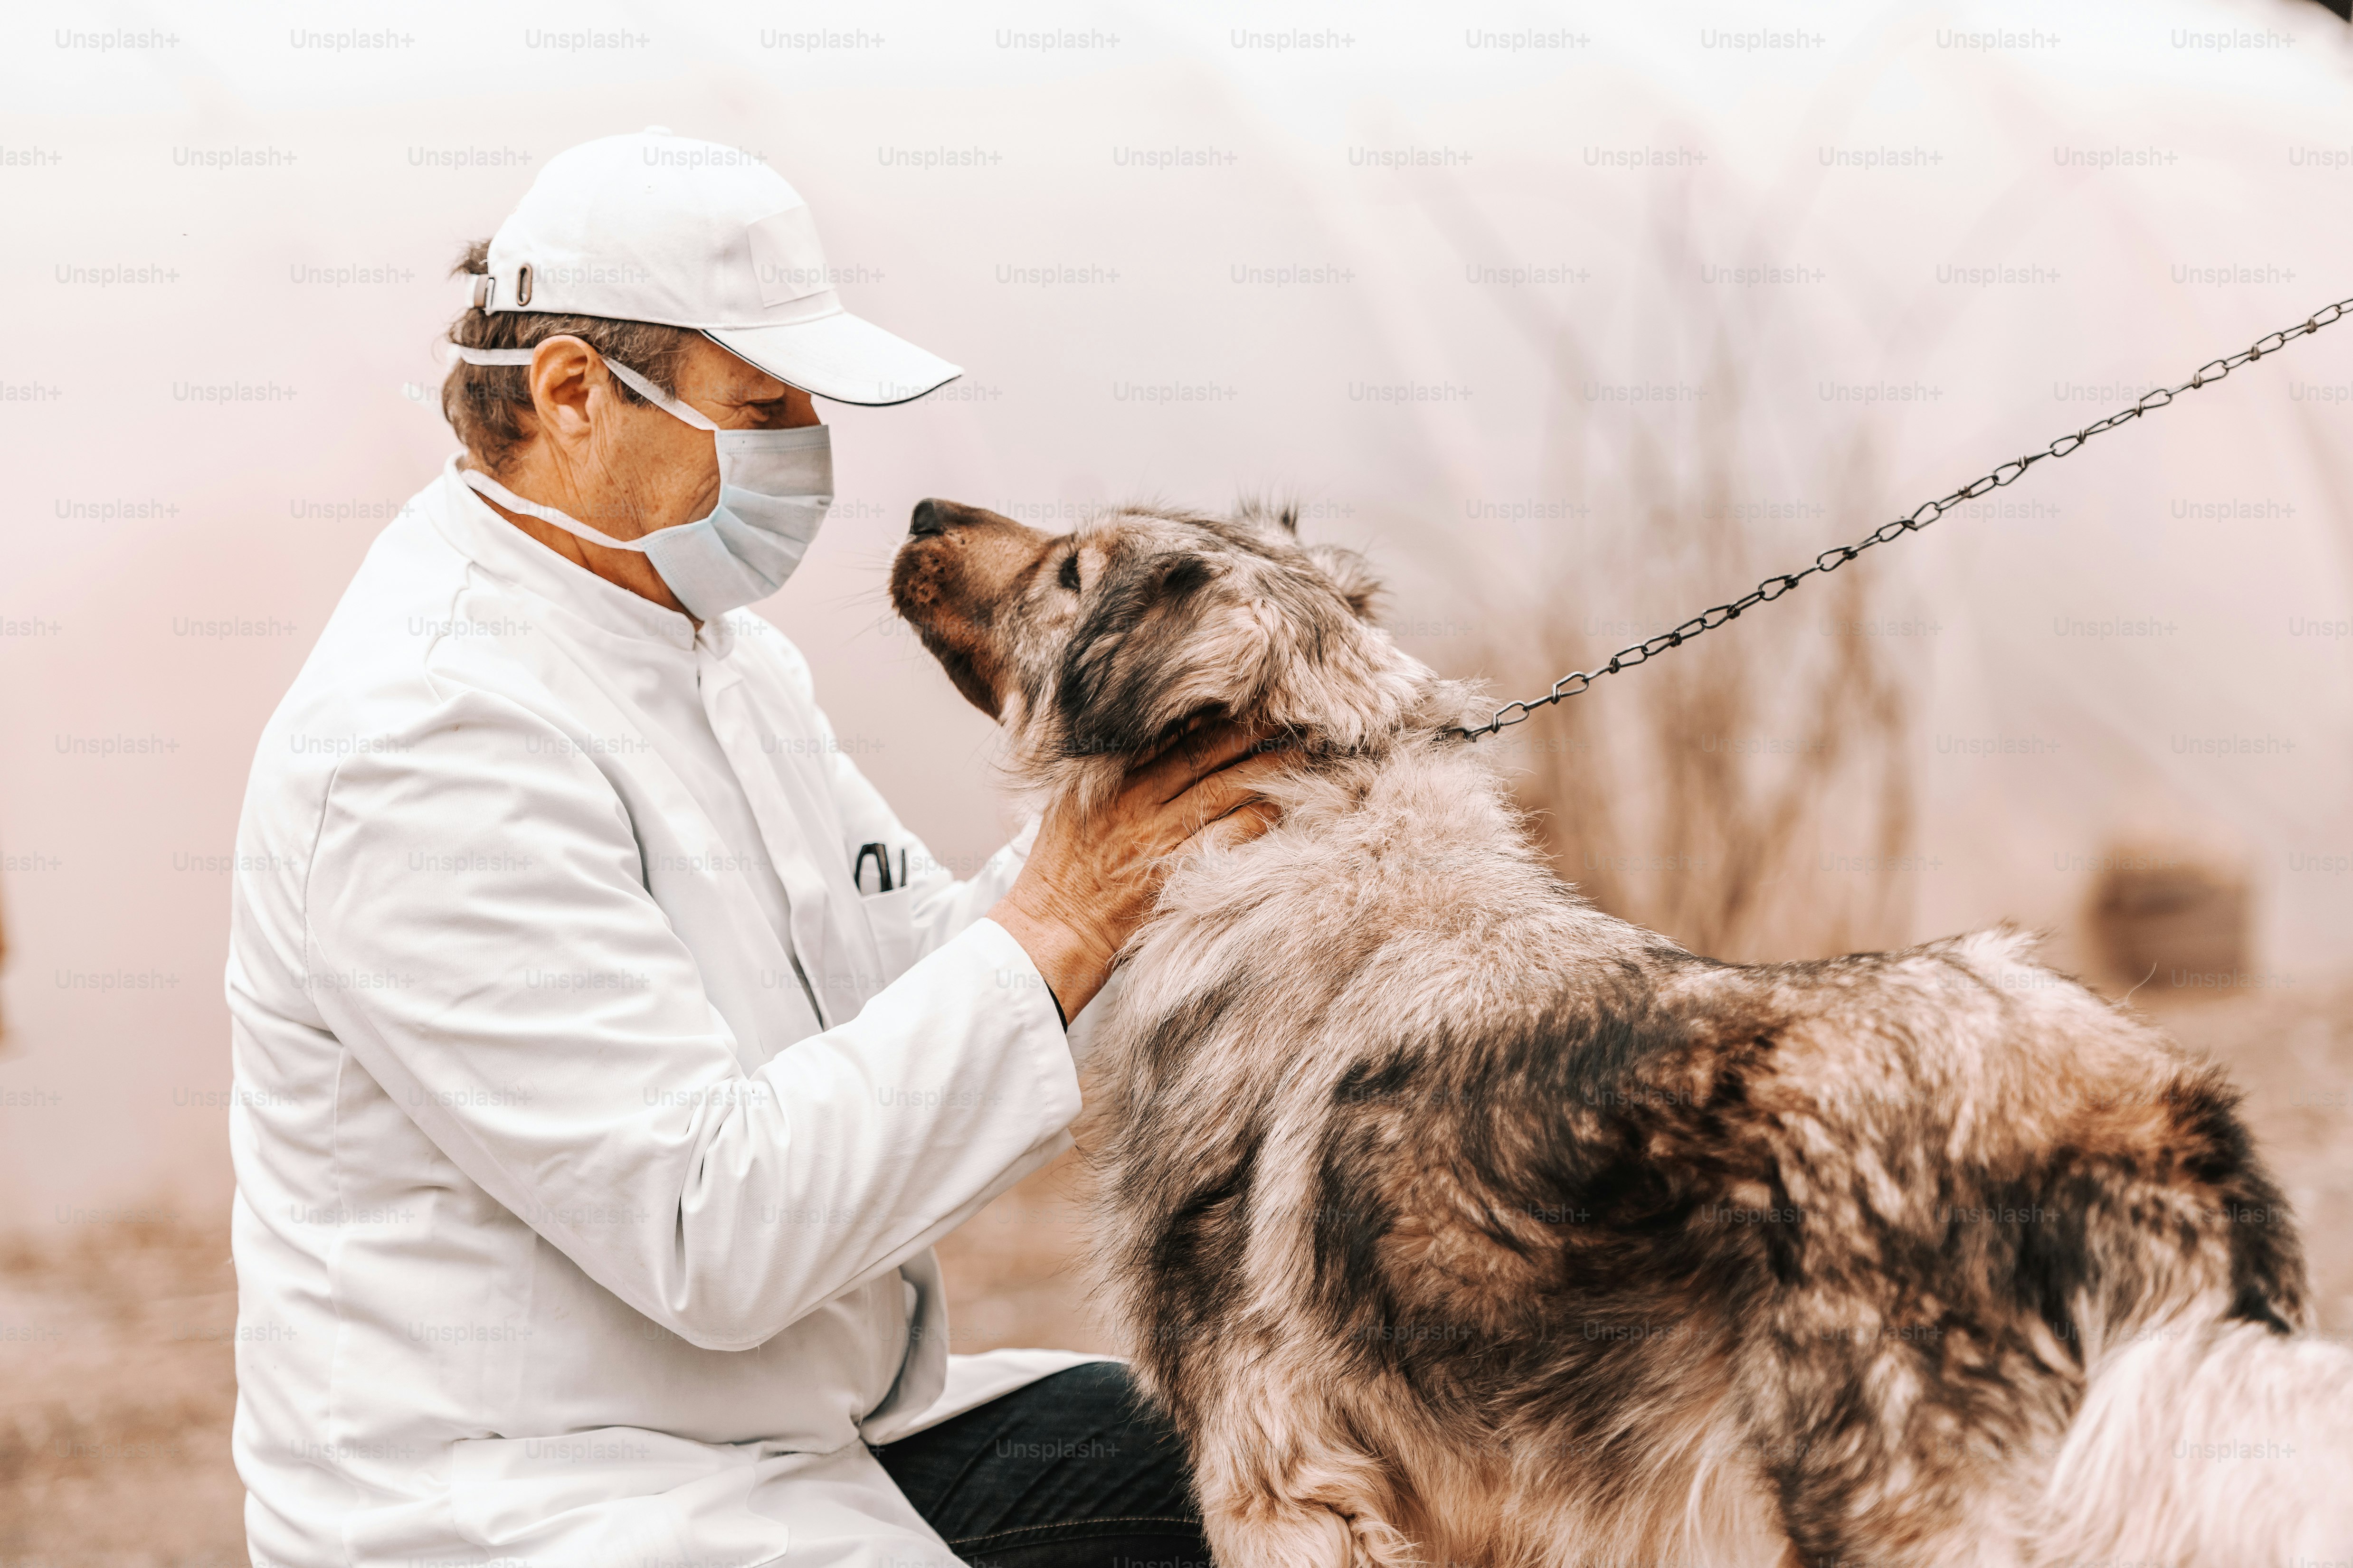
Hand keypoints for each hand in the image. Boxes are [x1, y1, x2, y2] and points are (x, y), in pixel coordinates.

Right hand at [989, 725, 1284, 1020]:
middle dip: (1248, 733)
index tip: (1245, 700)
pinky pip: (1227, 840)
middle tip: (1290, 715)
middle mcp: (1135, 804)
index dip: (1212, 716)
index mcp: (1109, 781)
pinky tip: (1279, 808)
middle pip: (1203, 755)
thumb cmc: (1060, 867)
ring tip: (1299, 756)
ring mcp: (1156, 840)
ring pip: (1222, 793)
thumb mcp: (1071, 805)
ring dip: (1265, 771)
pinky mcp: (1174, 875)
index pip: (1169, 736)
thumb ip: (1108, 771)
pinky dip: (1256, 821)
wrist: (1051, 931)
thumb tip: (1151, 737)